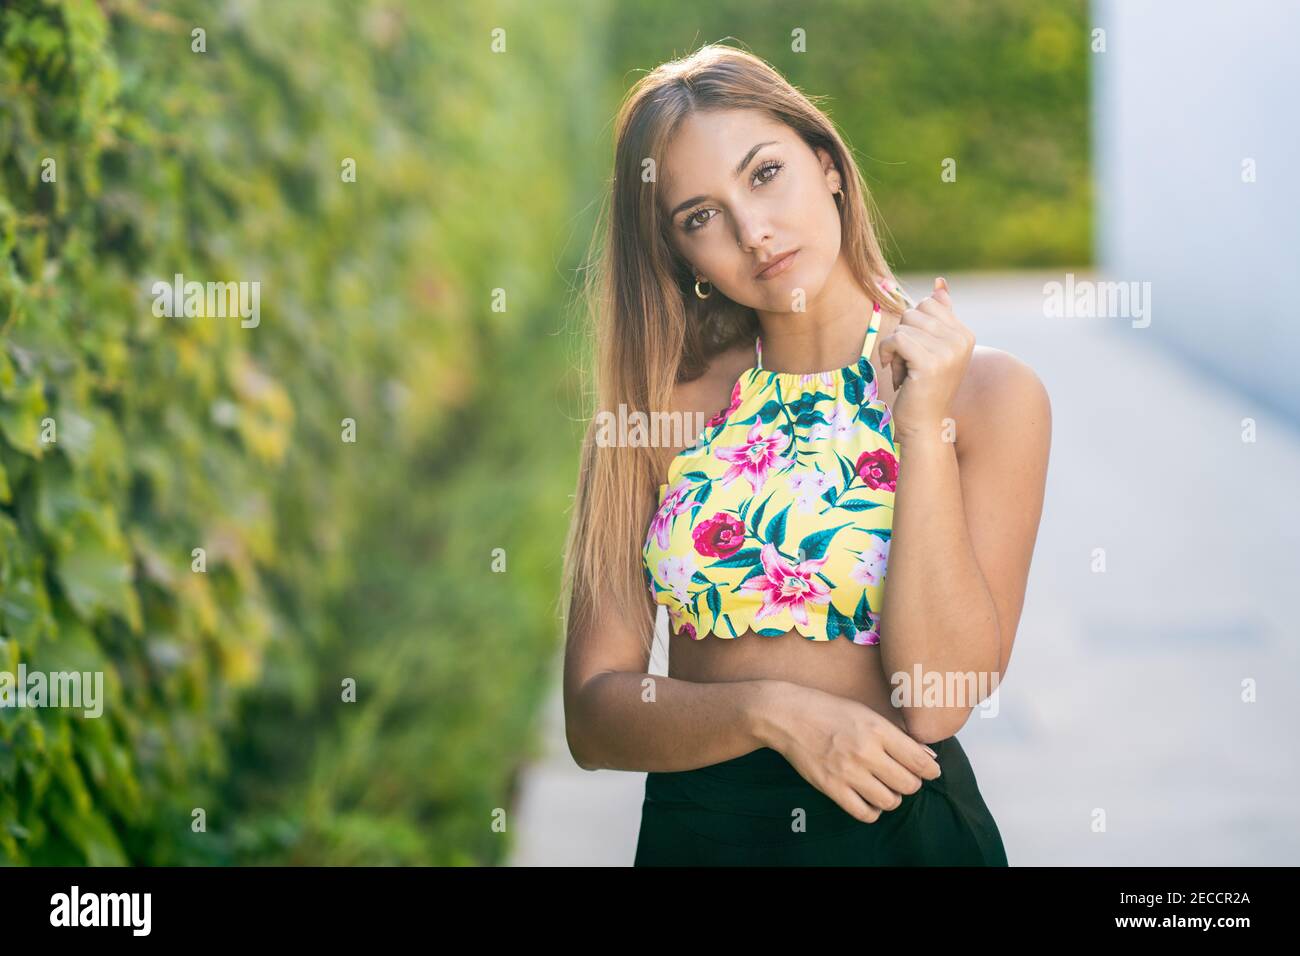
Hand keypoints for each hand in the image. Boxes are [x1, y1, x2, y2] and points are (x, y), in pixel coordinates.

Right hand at [766, 683, 941, 822]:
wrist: (787, 715)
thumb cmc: (828, 710)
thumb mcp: (866, 712)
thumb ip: (897, 734)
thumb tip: (927, 755)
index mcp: (877, 729)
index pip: (920, 760)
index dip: (931, 770)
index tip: (930, 771)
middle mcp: (865, 752)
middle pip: (909, 784)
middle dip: (912, 783)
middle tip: (904, 777)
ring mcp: (847, 772)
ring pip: (889, 801)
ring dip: (892, 797)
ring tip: (885, 788)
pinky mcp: (831, 787)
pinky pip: (863, 812)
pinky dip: (872, 811)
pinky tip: (869, 799)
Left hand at [878, 277, 974, 442]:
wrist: (924, 424)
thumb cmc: (923, 387)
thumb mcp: (933, 349)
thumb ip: (938, 316)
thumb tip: (939, 283)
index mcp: (964, 334)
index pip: (927, 304)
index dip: (912, 327)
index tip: (917, 353)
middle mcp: (961, 339)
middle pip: (913, 313)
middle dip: (902, 337)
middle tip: (909, 365)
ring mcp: (948, 350)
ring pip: (903, 325)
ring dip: (894, 349)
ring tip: (906, 371)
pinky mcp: (930, 362)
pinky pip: (896, 339)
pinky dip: (887, 354)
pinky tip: (894, 373)